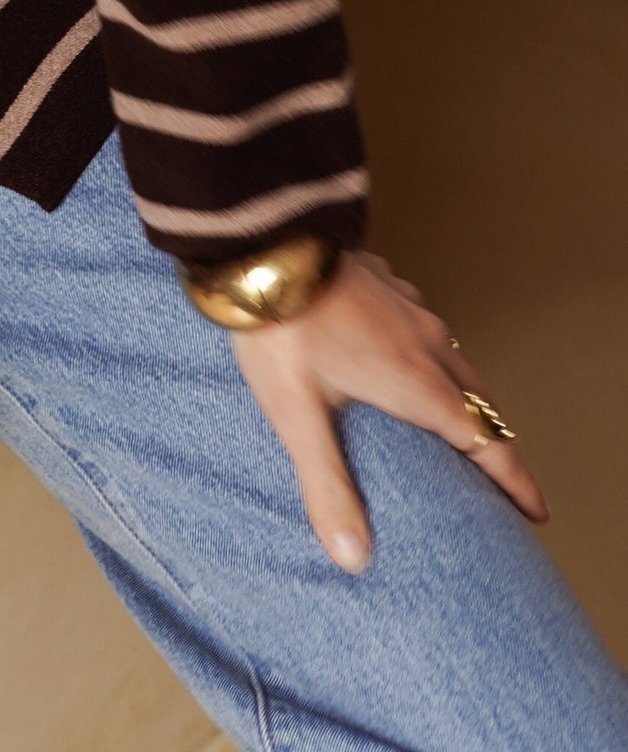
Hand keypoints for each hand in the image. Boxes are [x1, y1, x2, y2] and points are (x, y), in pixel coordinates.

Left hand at [230, 248, 548, 569]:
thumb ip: (329, 487)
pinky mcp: (383, 282)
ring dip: (464, 393)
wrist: (264, 242)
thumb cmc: (281, 329)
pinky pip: (423, 323)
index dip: (513, 480)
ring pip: (454, 357)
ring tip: (458, 420)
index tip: (536, 512)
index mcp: (417, 381)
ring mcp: (407, 306)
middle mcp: (425, 342)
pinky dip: (431, 353)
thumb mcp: (300, 418)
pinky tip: (406, 352)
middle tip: (501, 478)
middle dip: (494, 441)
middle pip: (478, 400)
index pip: (485, 440)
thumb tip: (353, 558)